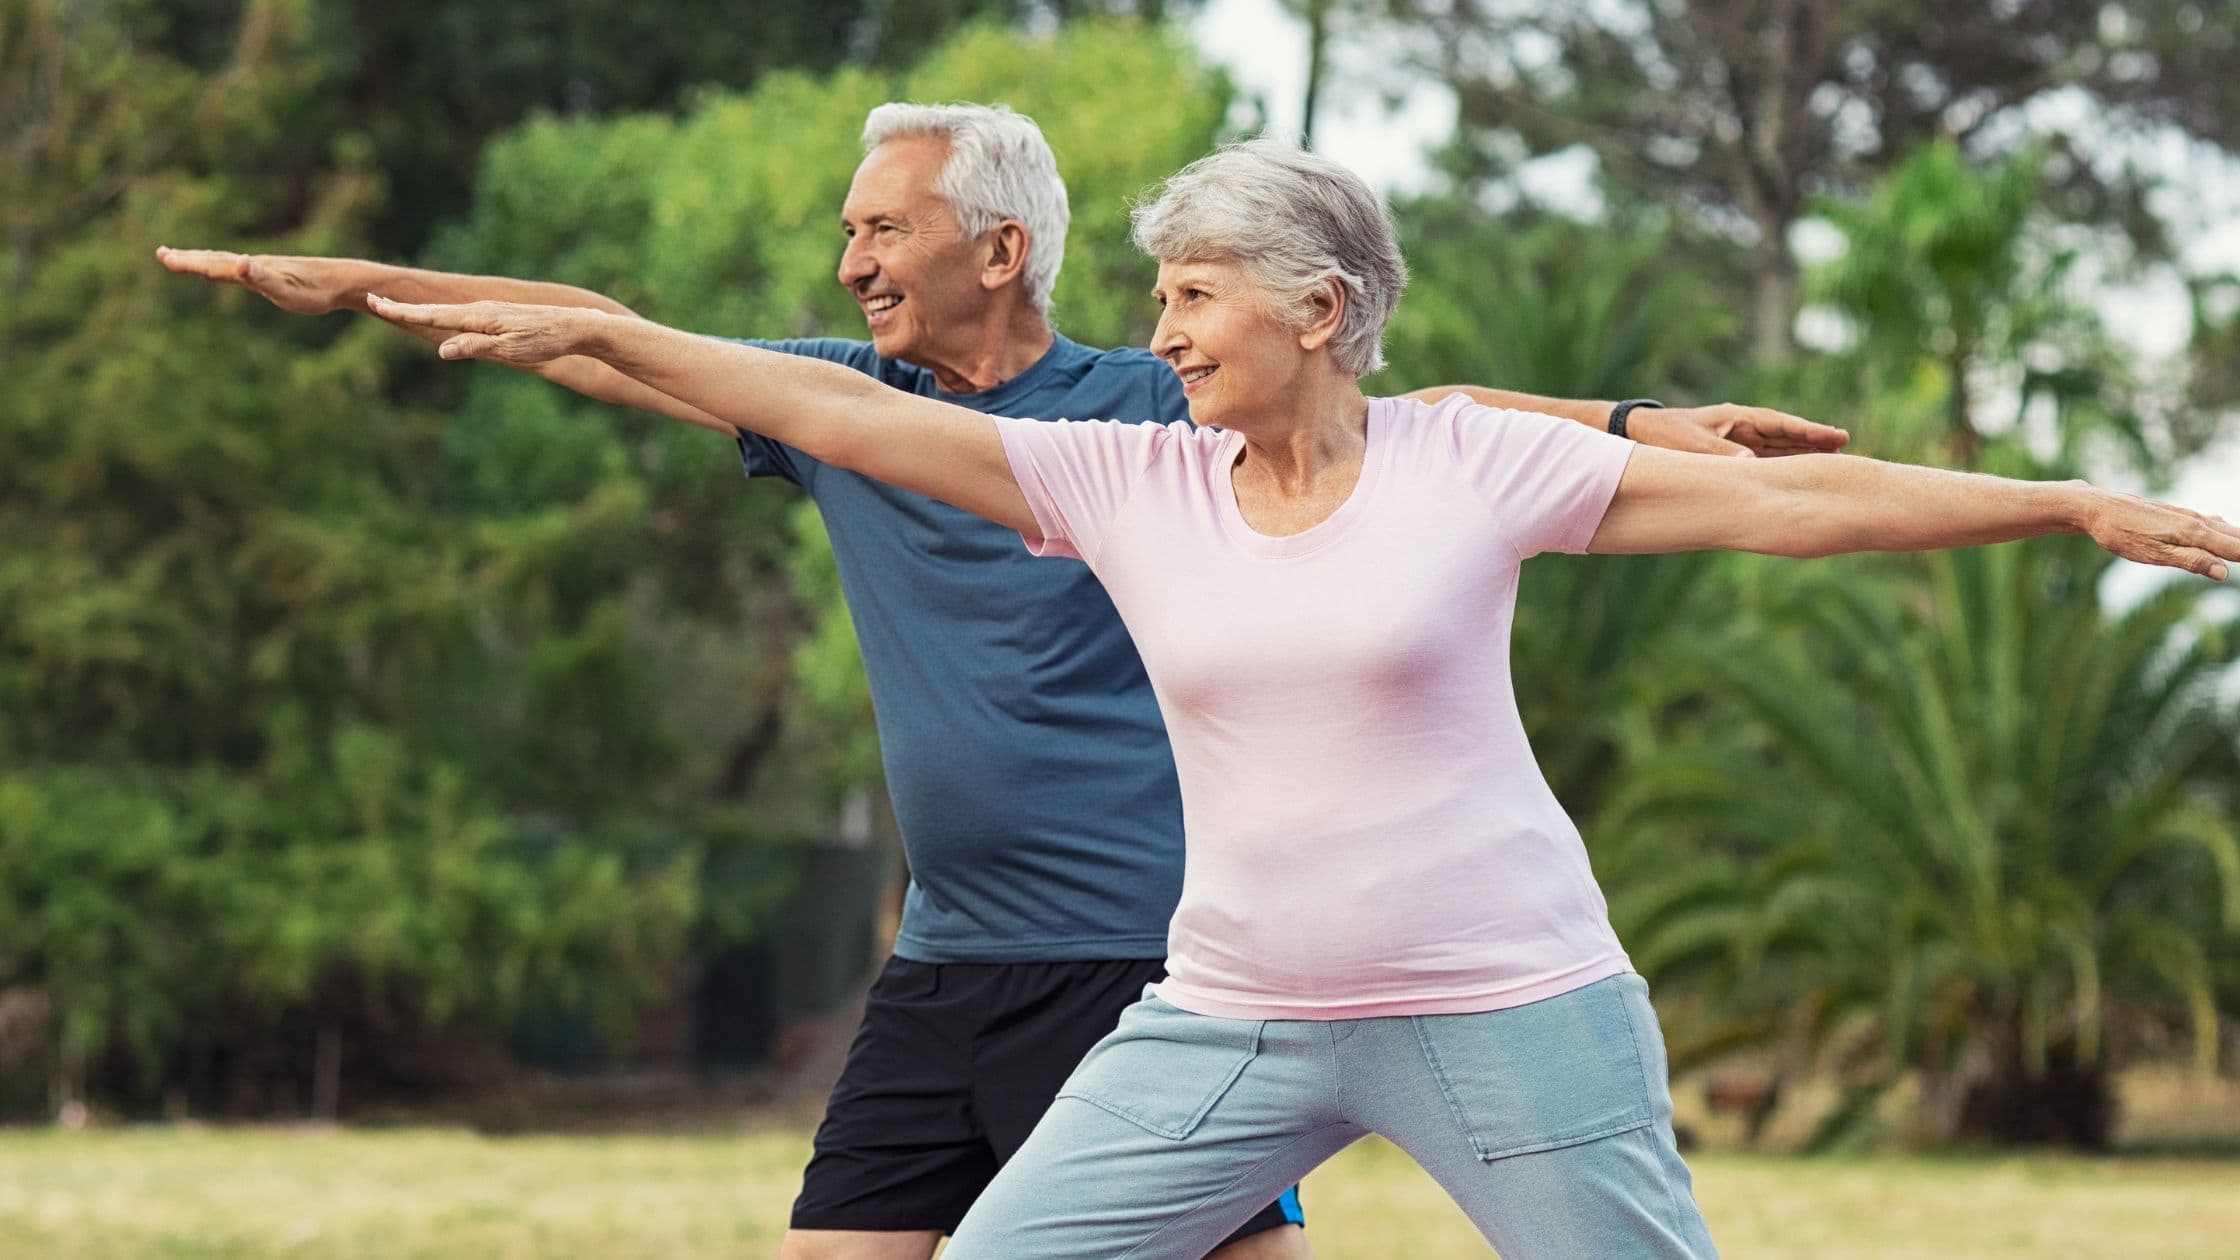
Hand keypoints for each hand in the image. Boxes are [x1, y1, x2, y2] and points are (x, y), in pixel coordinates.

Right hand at [155, 247, 352, 315]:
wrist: (341, 281)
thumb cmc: (314, 290)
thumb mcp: (286, 289)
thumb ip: (261, 277)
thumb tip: (239, 261)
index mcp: (250, 269)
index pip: (212, 265)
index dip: (188, 262)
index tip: (164, 256)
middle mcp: (253, 264)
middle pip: (213, 259)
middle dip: (187, 258)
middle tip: (161, 254)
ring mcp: (263, 267)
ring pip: (226, 261)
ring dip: (202, 258)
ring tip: (184, 257)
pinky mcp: (274, 273)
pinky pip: (241, 268)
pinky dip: (225, 265)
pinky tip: (230, 267)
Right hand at [363, 296, 603, 365]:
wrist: (575, 326)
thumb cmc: (545, 341)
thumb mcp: (510, 351)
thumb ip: (475, 348)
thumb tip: (442, 351)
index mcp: (478, 317)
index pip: (431, 315)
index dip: (402, 311)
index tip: (375, 302)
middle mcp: (480, 310)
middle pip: (434, 310)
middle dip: (403, 307)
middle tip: (373, 300)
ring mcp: (490, 312)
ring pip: (447, 312)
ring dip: (420, 311)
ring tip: (396, 309)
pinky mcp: (500, 317)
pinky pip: (463, 316)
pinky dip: (442, 315)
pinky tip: (440, 320)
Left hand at [1634, 403, 1850, 457]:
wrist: (1637, 435)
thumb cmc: (1663, 434)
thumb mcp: (1692, 444)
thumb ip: (1721, 454)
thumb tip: (1752, 465)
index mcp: (1738, 419)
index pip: (1782, 425)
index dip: (1809, 431)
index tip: (1836, 437)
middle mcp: (1742, 429)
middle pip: (1786, 436)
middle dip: (1814, 442)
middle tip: (1846, 446)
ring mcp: (1738, 443)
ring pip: (1777, 451)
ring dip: (1801, 456)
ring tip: (1832, 462)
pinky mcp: (1729, 457)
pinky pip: (1761, 463)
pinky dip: (1779, 468)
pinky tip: (1797, 478)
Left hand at [2082, 488, 2237, 579]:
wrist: (2096, 507)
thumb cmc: (2121, 534)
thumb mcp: (2154, 554)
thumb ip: (2191, 562)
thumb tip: (2225, 573)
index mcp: (2195, 533)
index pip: (2238, 548)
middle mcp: (2196, 521)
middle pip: (2237, 537)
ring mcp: (2187, 516)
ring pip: (2224, 528)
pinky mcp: (2176, 514)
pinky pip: (2210, 523)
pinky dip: (2226, 530)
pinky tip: (2226, 530)